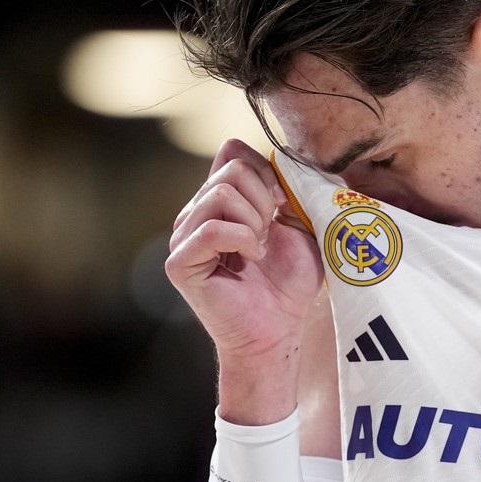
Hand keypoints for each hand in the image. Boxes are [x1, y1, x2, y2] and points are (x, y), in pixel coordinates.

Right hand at [166, 138, 323, 423]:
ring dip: (253, 223)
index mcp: (219, 200)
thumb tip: (286, 155)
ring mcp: (183, 237)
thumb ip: (289, 188)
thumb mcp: (299, 225)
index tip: (282, 203)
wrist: (279, 330)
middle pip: (229, 170)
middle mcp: (195, 213)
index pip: (231, 151)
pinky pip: (211, 231)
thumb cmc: (289, 282)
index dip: (264, 170)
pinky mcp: (180, 263)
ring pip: (219, 196)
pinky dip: (241, 241)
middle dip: (263, 200)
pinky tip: (251, 259)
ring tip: (260, 250)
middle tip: (270, 235)